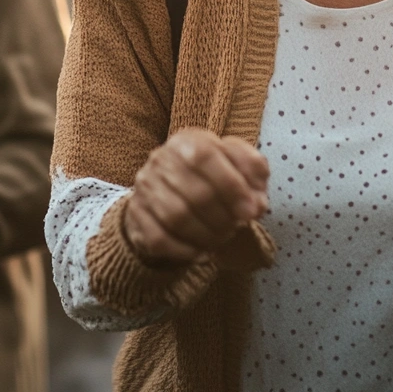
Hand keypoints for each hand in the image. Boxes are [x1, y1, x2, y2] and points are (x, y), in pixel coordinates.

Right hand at [123, 128, 268, 266]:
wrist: (172, 190)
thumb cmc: (213, 176)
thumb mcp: (238, 165)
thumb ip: (254, 174)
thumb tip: (257, 203)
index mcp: (188, 140)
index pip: (205, 157)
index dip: (231, 186)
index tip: (251, 211)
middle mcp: (161, 158)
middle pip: (194, 192)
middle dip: (223, 217)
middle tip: (236, 228)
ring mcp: (145, 186)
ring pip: (176, 217)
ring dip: (206, 235)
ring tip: (221, 239)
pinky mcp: (136, 214)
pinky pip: (159, 238)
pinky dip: (185, 250)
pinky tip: (202, 251)